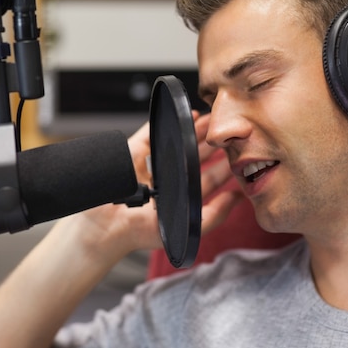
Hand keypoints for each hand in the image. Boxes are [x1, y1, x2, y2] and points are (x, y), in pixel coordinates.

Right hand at [77, 113, 242, 259]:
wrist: (106, 226)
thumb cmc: (140, 232)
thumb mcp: (186, 227)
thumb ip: (214, 216)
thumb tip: (238, 198)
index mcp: (181, 197)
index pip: (208, 179)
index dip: (224, 166)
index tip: (241, 154)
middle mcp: (169, 179)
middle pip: (196, 156)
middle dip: (213, 143)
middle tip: (230, 130)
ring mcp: (152, 163)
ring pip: (178, 142)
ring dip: (195, 130)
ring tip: (212, 119)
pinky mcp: (134, 150)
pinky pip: (153, 132)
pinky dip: (167, 122)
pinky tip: (186, 115)